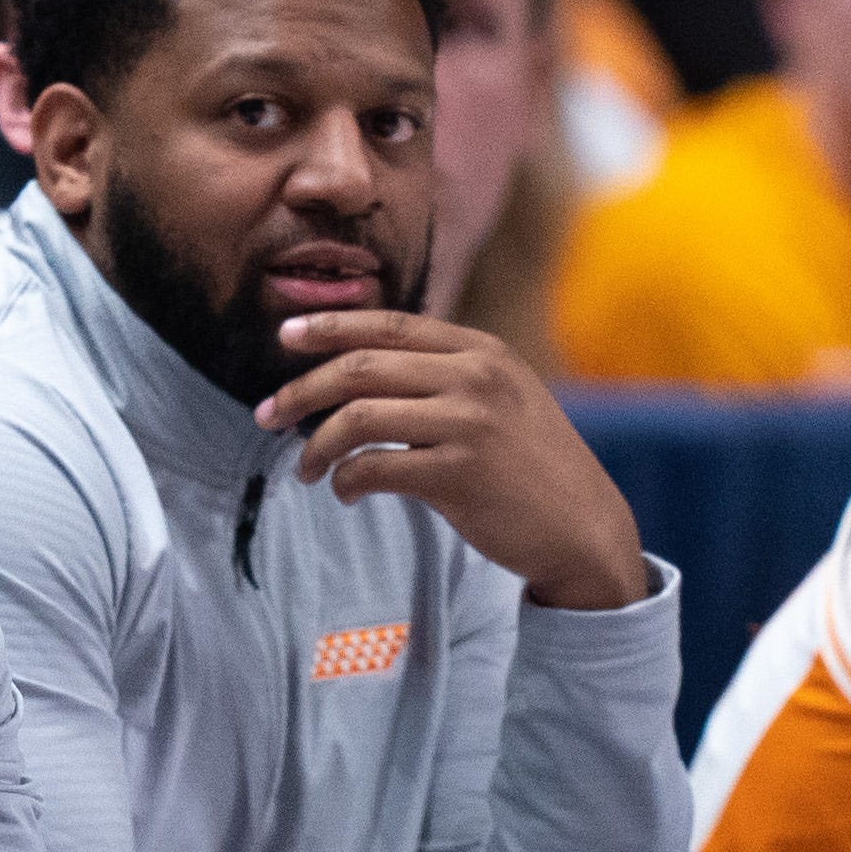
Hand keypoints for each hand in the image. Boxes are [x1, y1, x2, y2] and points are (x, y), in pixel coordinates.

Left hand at [255, 312, 646, 607]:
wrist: (582, 527)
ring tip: (306, 470)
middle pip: (361, 367)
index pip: (389, 323)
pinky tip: (345, 494)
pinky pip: (373, 468)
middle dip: (302, 389)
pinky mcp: (459, 474)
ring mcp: (469, 423)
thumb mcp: (502, 398)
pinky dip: (346, 482)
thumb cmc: (530, 467)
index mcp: (482, 350)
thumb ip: (446, 375)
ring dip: (316, 445)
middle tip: (268, 414)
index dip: (330, 327)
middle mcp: (476, 376)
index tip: (284, 336)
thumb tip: (360, 370)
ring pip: (357, 417)